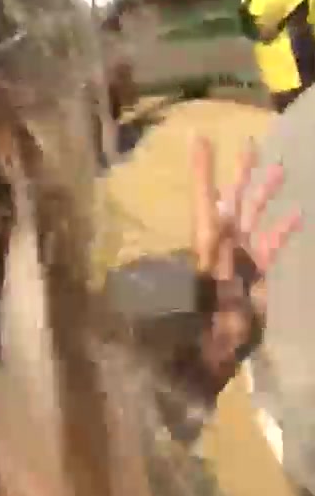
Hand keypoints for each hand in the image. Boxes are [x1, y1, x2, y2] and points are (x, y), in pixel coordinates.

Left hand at [191, 136, 300, 389]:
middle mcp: (222, 245)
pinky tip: (298, 215)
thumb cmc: (197, 323)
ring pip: (255, 218)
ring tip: (280, 170)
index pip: (204, 199)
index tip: (199, 138)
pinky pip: (270, 246)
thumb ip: (209, 254)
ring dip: (265, 195)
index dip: (202, 170)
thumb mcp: (197, 289)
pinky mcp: (256, 276)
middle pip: (233, 201)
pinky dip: (282, 230)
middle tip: (250, 144)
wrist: (205, 358)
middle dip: (241, 174)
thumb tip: (213, 222)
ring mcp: (240, 259)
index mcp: (205, 243)